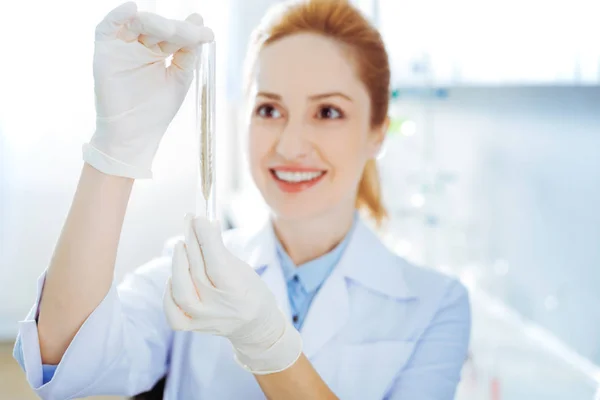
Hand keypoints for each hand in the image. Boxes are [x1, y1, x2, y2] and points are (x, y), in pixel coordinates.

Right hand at [84, 2, 213, 178]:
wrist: (134, 135)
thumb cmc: (155, 111)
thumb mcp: (180, 78)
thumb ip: (188, 53)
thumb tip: (198, 20)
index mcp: (158, 51)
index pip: (175, 34)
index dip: (191, 32)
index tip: (207, 34)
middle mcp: (139, 46)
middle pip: (158, 27)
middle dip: (177, 29)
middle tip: (193, 34)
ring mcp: (122, 48)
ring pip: (136, 23)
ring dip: (155, 22)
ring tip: (171, 30)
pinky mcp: (104, 52)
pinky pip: (106, 27)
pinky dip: (117, 15)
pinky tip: (132, 9)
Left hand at [163, 214, 302, 373]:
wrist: (254, 327)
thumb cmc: (251, 292)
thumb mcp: (244, 269)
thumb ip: (221, 250)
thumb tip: (205, 223)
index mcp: (239, 292)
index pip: (216, 262)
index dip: (205, 238)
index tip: (199, 218)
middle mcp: (219, 309)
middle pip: (197, 270)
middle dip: (193, 241)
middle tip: (190, 221)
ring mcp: (203, 320)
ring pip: (181, 290)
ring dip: (178, 263)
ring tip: (182, 245)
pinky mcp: (191, 327)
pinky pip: (172, 311)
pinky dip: (169, 292)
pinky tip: (173, 277)